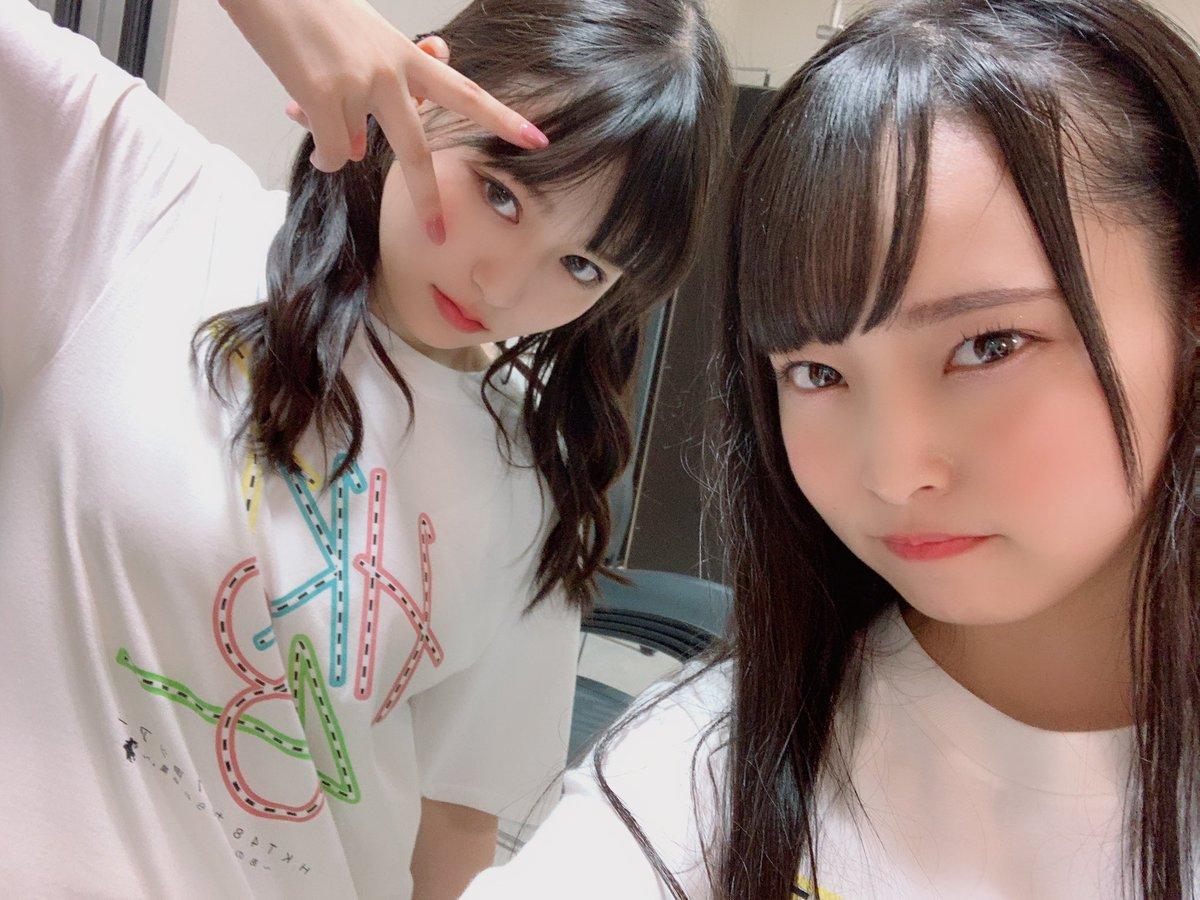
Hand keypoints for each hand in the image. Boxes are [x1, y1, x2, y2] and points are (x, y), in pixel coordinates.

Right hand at [218, 0, 549, 241]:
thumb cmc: (315, 11)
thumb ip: (387, 82)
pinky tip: (299, 121)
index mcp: (406, 57)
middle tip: (439, 234)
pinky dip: (318, 152)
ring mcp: (358, 86)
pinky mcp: (322, 97)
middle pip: (417, 151)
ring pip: (352, 148)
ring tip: (311, 114)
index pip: (465, 93)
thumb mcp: (367, 40)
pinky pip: (328, 152)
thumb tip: (369, 136)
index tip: (537, 140)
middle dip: (426, 199)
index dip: (502, 118)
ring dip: (333, 145)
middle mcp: (390, 74)